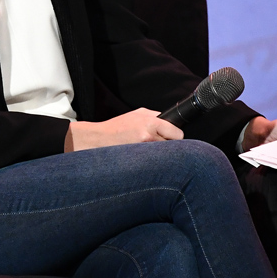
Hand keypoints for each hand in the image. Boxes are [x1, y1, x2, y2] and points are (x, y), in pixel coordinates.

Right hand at [64, 108, 182, 151]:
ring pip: (164, 156)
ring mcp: (144, 149)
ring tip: (150, 153)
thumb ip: (155, 116)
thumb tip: (170, 120)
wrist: (99, 139)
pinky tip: (144, 159)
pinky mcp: (139, 160)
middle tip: (161, 146)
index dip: (176, 136)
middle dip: (170, 147)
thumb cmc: (118, 126)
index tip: (173, 138)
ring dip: (161, 156)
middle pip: (173, 146)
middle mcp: (149, 135)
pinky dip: (152, 162)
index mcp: (151, 122)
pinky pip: (154, 163)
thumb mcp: (137, 114)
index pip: (177, 133)